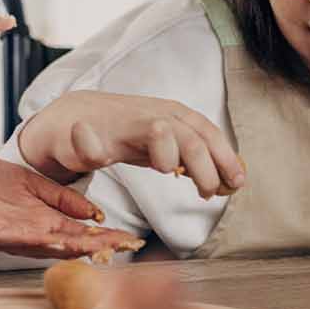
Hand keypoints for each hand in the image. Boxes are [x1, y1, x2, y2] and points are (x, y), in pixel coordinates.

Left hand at [0, 154, 141, 258]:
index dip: (104, 237)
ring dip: (69, 247)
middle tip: (123, 247)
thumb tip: (95, 213)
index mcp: (37, 220)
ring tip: (96, 247)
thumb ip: (60, 197)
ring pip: (42, 244)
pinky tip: (53, 238)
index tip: (132, 239)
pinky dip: (32, 239)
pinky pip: (11, 237)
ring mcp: (4, 234)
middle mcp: (24, 233)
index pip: (78, 231)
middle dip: (95, 246)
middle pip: (65, 242)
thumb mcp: (28, 182)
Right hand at [17, 90, 245, 196]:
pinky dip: (94, 152)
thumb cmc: (127, 132)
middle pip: (188, 138)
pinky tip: (101, 159)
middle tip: (206, 193)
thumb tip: (228, 181)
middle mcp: (150, 115)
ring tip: (169, 173)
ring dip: (168, 155)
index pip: (207, 133)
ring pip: (156, 132)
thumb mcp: (166, 141)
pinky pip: (91, 148)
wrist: (73, 117)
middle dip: (204, 168)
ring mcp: (118, 124)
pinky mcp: (83, 136)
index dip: (225, 158)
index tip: (236, 183)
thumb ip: (193, 159)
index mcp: (173, 115)